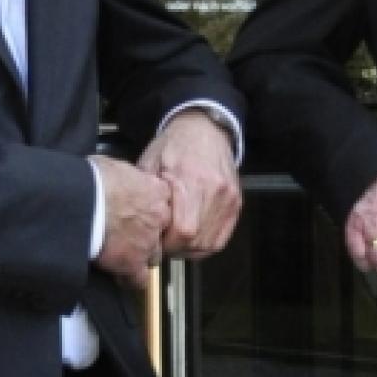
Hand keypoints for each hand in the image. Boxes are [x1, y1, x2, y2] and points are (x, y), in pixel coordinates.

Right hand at [88, 155, 170, 289]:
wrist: (85, 200)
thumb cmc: (94, 179)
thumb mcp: (114, 166)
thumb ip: (125, 177)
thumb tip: (116, 177)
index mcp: (156, 190)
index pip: (164, 204)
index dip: (151, 209)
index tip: (141, 211)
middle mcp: (158, 217)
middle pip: (162, 231)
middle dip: (149, 234)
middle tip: (131, 232)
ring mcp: (148, 241)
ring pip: (154, 256)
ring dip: (141, 255)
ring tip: (124, 253)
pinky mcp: (133, 262)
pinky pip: (139, 279)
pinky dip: (130, 279)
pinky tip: (121, 276)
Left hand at [137, 109, 241, 258]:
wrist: (203, 128)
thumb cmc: (174, 144)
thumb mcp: (150, 162)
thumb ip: (147, 194)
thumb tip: (140, 223)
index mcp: (190, 179)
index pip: (183, 230)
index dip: (168, 243)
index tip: (156, 241)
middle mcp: (214, 190)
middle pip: (197, 240)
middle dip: (177, 248)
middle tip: (164, 242)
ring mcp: (228, 198)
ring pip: (210, 243)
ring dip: (191, 249)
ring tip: (177, 240)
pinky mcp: (236, 202)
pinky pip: (222, 237)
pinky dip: (206, 243)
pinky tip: (193, 239)